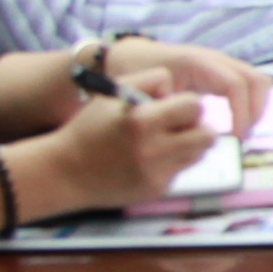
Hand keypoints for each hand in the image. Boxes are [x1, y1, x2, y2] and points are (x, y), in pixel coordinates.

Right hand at [23, 86, 214, 212]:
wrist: (64, 172)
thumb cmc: (90, 127)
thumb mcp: (113, 93)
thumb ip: (150, 81)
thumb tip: (180, 91)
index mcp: (141, 120)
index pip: (195, 106)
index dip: (185, 104)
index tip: (172, 107)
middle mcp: (152, 149)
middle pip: (208, 135)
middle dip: (196, 127)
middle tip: (178, 125)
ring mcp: (156, 174)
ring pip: (200, 154)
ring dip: (189, 145)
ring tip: (165, 141)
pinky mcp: (156, 190)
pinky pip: (181, 171)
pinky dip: (171, 164)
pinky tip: (149, 161)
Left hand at [99, 39, 271, 139]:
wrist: (135, 56)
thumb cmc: (139, 74)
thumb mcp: (148, 93)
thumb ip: (168, 109)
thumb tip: (193, 130)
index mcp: (199, 63)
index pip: (235, 85)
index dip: (242, 112)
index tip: (236, 137)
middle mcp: (218, 60)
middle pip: (257, 80)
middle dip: (255, 111)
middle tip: (242, 137)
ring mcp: (224, 64)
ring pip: (259, 82)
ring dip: (257, 108)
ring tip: (242, 132)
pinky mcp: (224, 72)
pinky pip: (249, 86)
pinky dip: (251, 104)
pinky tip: (238, 123)